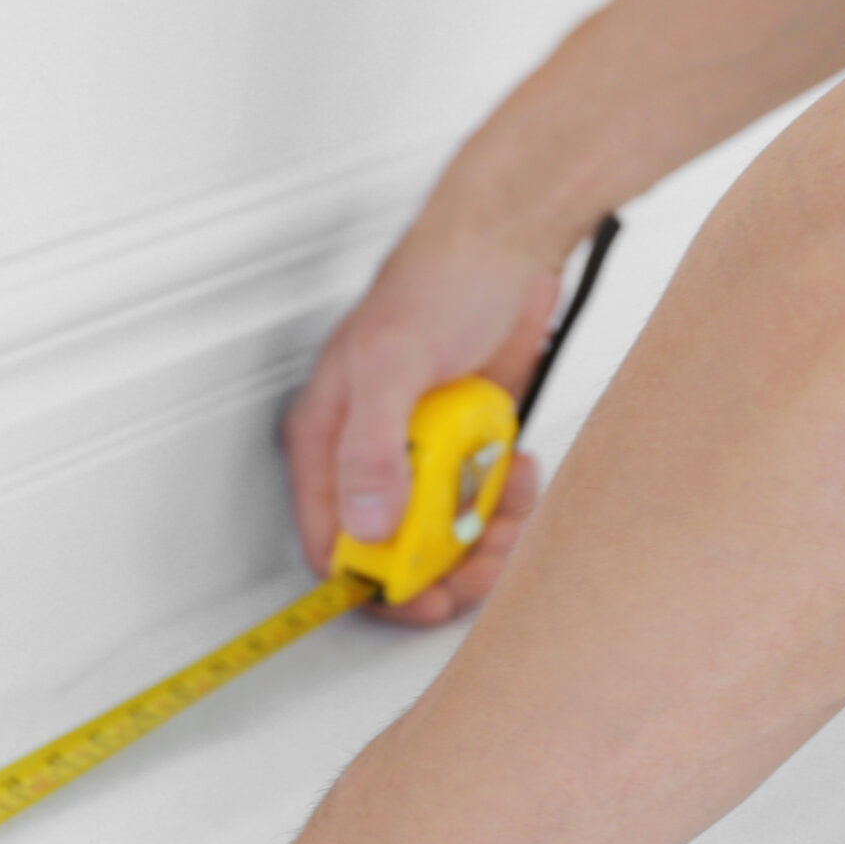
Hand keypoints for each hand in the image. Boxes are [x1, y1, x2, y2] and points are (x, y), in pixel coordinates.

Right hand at [281, 216, 563, 624]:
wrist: (510, 245)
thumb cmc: (439, 282)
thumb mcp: (392, 362)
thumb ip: (372, 446)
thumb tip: (364, 520)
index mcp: (327, 441)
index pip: (330, 541)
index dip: (369, 582)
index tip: (418, 597)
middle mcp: (369, 456)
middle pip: (393, 552)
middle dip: (444, 564)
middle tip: (483, 554)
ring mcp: (419, 456)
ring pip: (442, 536)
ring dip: (484, 534)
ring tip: (508, 502)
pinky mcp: (464, 450)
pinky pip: (480, 505)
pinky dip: (507, 503)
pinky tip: (517, 470)